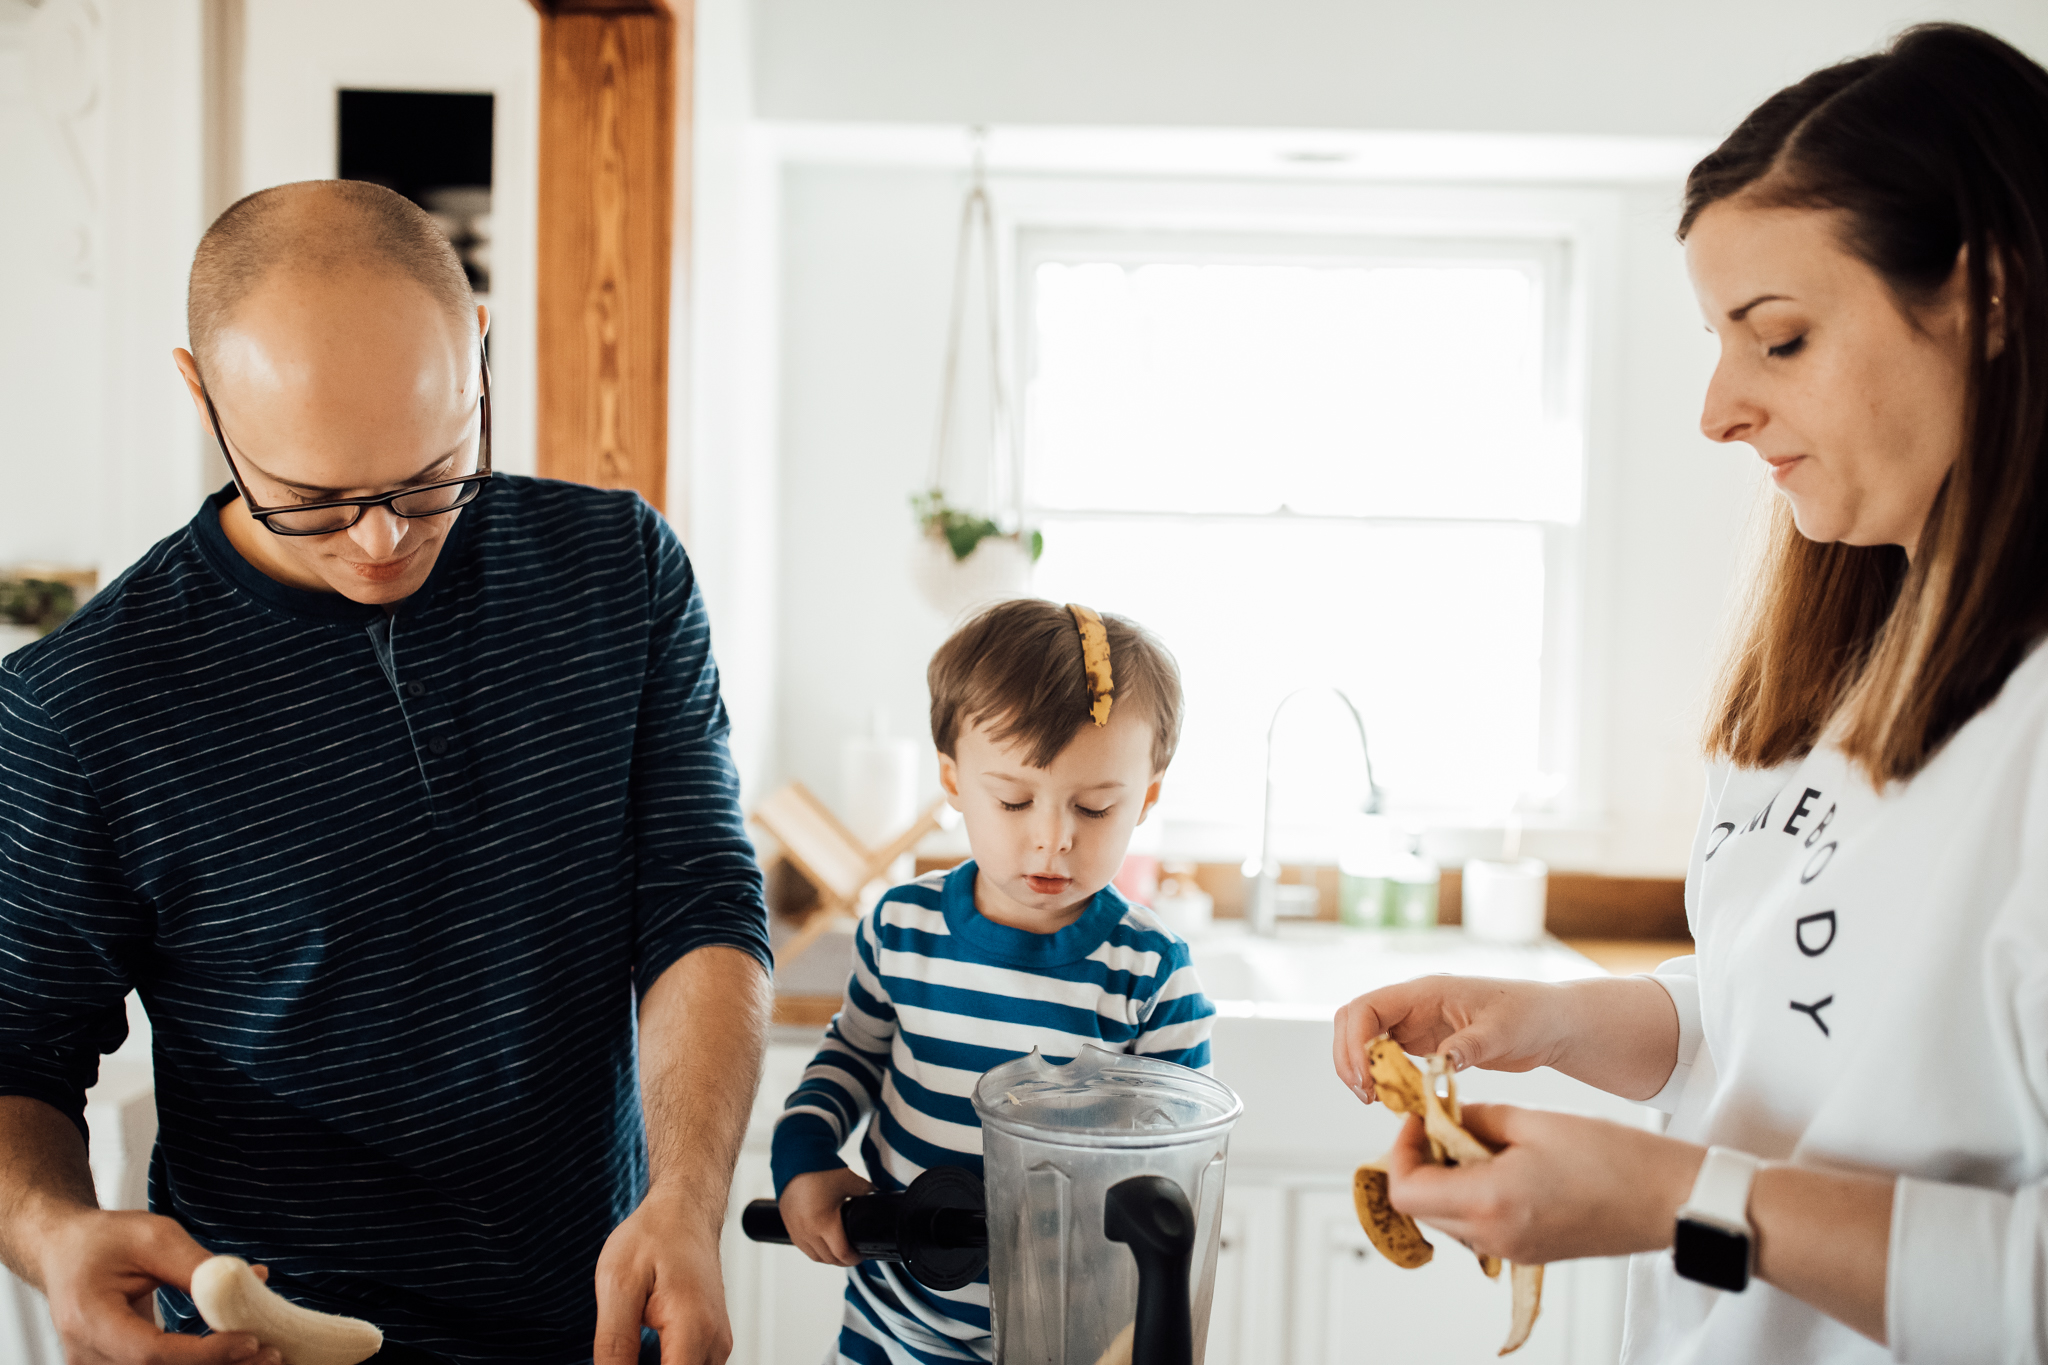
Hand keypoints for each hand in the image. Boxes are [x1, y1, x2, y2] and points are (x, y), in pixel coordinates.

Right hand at [39, 1207, 279, 1364]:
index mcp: (88, 1319)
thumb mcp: (154, 1238)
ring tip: (264, 1358)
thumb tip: (255, 1281)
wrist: (63, 1253)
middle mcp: (86, 1356)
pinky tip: (237, 1359)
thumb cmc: (105, 1240)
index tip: (252, 1340)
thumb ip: (197, 1267)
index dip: (205, 1353)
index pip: (150, 1352)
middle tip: (273, 1354)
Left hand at [593, 1189, 732, 1364]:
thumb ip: (614, 1345)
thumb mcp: (618, 1285)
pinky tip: (641, 1352)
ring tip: (630, 1344)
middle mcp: (714, 1343)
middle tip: (618, 1350)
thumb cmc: (655, 1235)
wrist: (685, 1210)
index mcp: (692, 1330)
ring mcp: (717, 1344)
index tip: (617, 1361)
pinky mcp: (712, 1342)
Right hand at [778, 1167, 872, 1267]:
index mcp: (825, 1223)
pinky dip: (814, 1250)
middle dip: (843, 1260)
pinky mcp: (788, 1225)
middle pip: (828, 1259)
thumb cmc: (823, 1171)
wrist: (797, 1160)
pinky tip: (823, 1244)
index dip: (854, 1258)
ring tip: (839, 1251)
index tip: (861, 1254)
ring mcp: (796, 1230)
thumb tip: (882, 1197)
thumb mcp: (851, 1182)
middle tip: (853, 1254)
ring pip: (814, 1256)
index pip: (841, 1254)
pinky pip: (803, 1247)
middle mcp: (808, 1231)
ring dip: (828, 1258)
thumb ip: (868, 1192)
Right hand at [1332, 976, 1568, 1101]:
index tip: (1367, 1080)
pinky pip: (1386, 1056)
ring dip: (1360, 1068)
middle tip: (1366, 1095)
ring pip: (1364, 1039)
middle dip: (1349, 1058)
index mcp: (1425, 992)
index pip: (1366, 1008)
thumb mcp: (1502, 1033)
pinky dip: (1380, 1076)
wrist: (1550, 1023)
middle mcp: (1412, 1005)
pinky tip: (1393, 1097)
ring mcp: (1415, 1022)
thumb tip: (1440, 1065)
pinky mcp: (1423, 1042)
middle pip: (1354, 1022)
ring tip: (1376, 1100)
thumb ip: (1468, 1047)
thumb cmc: (1530, 1016)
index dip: (1355, 1043)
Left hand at [1382, 1104, 1703, 1263]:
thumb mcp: (1533, 1120)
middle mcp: (1493, 1236)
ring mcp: (1512, 1250)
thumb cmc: (1613, 1157)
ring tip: (1477, 1140)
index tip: (1418, 1120)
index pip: (1406, 1190)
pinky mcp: (1530, 1252)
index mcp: (1488, 1202)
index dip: (1401, 1150)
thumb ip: (1475, 1118)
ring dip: (1447, 1180)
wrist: (1671, 1200)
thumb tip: (1441, 1116)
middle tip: (1440, 1125)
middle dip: (1420, 1163)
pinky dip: (1474, 1195)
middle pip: (1421, 1207)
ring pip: (1448, 1218)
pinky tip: (1501, 1164)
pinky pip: (1479, 1227)